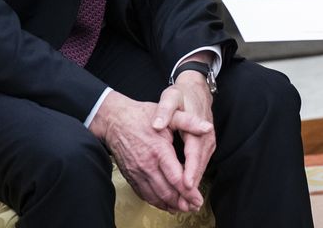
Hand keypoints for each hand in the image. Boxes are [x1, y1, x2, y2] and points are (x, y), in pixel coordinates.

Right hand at [90, 90, 208, 211]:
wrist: (114, 121)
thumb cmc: (142, 115)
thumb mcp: (169, 114)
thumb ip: (189, 122)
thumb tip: (207, 128)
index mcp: (159, 150)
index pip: (176, 177)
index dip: (188, 191)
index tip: (198, 199)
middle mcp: (147, 165)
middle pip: (166, 191)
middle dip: (182, 202)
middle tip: (194, 207)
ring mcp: (137, 172)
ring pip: (155, 196)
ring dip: (169, 205)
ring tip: (183, 209)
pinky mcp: (130, 176)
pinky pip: (144, 194)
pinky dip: (156, 202)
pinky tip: (165, 205)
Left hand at [158, 74, 215, 203]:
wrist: (196, 89)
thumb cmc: (182, 94)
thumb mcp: (171, 97)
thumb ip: (165, 111)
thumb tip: (157, 124)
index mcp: (198, 128)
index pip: (194, 153)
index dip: (190, 171)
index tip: (185, 185)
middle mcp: (206, 138)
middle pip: (199, 165)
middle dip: (192, 186)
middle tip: (184, 203)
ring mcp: (207, 143)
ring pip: (201, 168)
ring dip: (193, 185)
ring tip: (183, 202)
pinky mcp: (205, 146)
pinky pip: (199, 165)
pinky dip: (193, 178)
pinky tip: (183, 189)